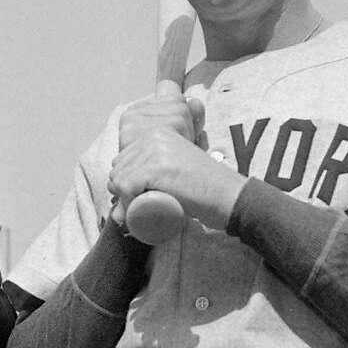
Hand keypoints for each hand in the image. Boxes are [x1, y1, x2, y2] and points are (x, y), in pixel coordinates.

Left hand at [110, 90, 243, 230]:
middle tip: (138, 210)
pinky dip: (127, 203)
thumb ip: (158, 169)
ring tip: (141, 213)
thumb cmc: (204, 190)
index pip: (123, 159)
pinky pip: (126, 186)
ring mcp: (155, 151)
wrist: (229, 197)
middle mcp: (154, 136)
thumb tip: (133, 182)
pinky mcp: (157, 167)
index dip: (125, 182)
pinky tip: (138, 213)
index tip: (136, 200)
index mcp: (158, 133)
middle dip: (123, 192)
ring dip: (124, 200)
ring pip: (119, 178)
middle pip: (118, 168)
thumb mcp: (176, 170)